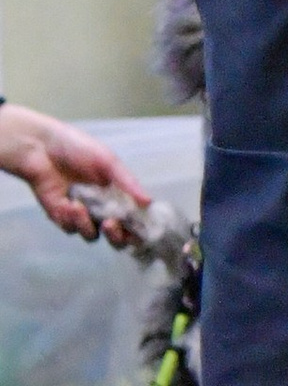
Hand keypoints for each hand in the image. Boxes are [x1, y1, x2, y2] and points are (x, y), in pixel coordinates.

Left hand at [0, 103, 152, 240]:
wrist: (40, 148)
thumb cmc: (77, 148)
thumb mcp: (108, 162)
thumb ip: (128, 183)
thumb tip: (149, 202)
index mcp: (118, 194)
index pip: (133, 220)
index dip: (138, 230)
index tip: (139, 231)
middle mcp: (102, 207)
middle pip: (116, 237)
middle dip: (116, 237)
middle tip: (111, 225)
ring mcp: (82, 214)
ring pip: (92, 235)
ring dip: (87, 225)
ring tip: (78, 207)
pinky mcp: (61, 216)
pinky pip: (70, 228)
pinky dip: (70, 219)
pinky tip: (67, 202)